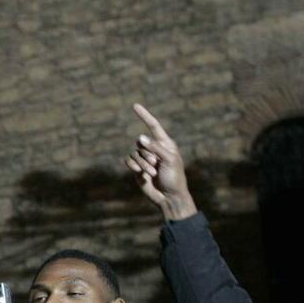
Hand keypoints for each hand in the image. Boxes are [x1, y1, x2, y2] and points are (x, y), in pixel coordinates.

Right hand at [125, 104, 197, 220]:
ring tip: (152, 173)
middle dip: (147, 154)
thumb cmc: (174, 178)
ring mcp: (145, 159)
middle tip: (156, 165)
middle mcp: (154, 149)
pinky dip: (134, 167)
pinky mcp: (137, 169)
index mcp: (165, 144)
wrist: (169, 197)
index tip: (135, 106)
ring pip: (135, 153)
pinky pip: (129, 161)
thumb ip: (155, 148)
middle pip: (141, 142)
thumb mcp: (169, 160)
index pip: (153, 126)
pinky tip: (141, 174)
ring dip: (142, 163)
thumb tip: (140, 137)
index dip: (144, 116)